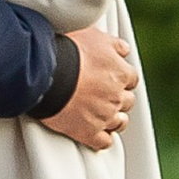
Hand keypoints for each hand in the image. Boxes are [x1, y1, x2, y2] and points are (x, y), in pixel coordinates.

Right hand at [41, 25, 137, 152]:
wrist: (47, 73)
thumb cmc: (68, 51)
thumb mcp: (94, 36)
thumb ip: (114, 45)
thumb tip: (124, 50)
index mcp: (120, 73)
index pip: (131, 78)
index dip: (122, 79)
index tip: (113, 78)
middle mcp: (116, 96)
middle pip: (127, 101)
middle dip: (118, 98)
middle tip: (104, 95)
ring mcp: (104, 116)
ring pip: (119, 123)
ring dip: (113, 119)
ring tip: (101, 116)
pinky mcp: (88, 132)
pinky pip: (103, 142)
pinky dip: (100, 139)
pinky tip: (93, 132)